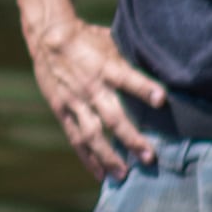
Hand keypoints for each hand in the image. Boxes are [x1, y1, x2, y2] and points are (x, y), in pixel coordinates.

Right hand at [27, 21, 166, 179]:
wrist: (49, 37)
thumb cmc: (89, 38)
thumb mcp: (112, 42)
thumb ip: (131, 62)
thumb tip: (161, 72)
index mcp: (105, 67)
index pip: (127, 79)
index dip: (144, 89)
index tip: (162, 101)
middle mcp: (90, 88)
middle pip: (112, 117)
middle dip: (131, 138)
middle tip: (150, 157)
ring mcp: (74, 102)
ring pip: (92, 134)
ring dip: (109, 156)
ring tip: (124, 174)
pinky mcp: (62, 110)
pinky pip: (75, 137)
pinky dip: (88, 157)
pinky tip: (100, 173)